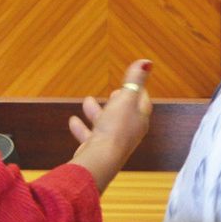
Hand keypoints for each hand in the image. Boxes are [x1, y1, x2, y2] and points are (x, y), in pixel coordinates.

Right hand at [68, 59, 152, 189]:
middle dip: (118, 101)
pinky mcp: (98, 150)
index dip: (138, 90)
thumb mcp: (125, 98)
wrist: (101, 159)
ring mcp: (113, 142)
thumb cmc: (116, 128)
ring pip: (106, 123)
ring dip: (97, 112)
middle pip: (124, 113)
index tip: (134, 82)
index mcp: (139, 119)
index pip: (142, 101)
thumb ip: (134, 80)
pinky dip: (82, 127)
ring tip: (87, 101)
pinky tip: (73, 121)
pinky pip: (90, 136)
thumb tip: (147, 62)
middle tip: (114, 93)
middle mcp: (129, 132)